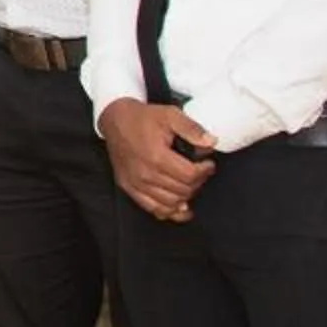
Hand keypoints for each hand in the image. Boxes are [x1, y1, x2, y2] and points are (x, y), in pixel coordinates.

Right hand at [103, 98, 216, 220]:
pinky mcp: (130, 188)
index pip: (190, 175)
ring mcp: (136, 183)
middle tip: (200, 171)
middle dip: (198, 182)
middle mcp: (145, 174)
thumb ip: (192, 129)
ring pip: (171, 203)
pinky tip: (180, 208)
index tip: (208, 164)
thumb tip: (211, 142)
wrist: (115, 121)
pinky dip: (170, 212)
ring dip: (186, 196)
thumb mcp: (170, 115)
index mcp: (157, 156)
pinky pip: (153, 209)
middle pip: (183, 190)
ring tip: (190, 184)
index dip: (205, 171)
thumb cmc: (141, 118)